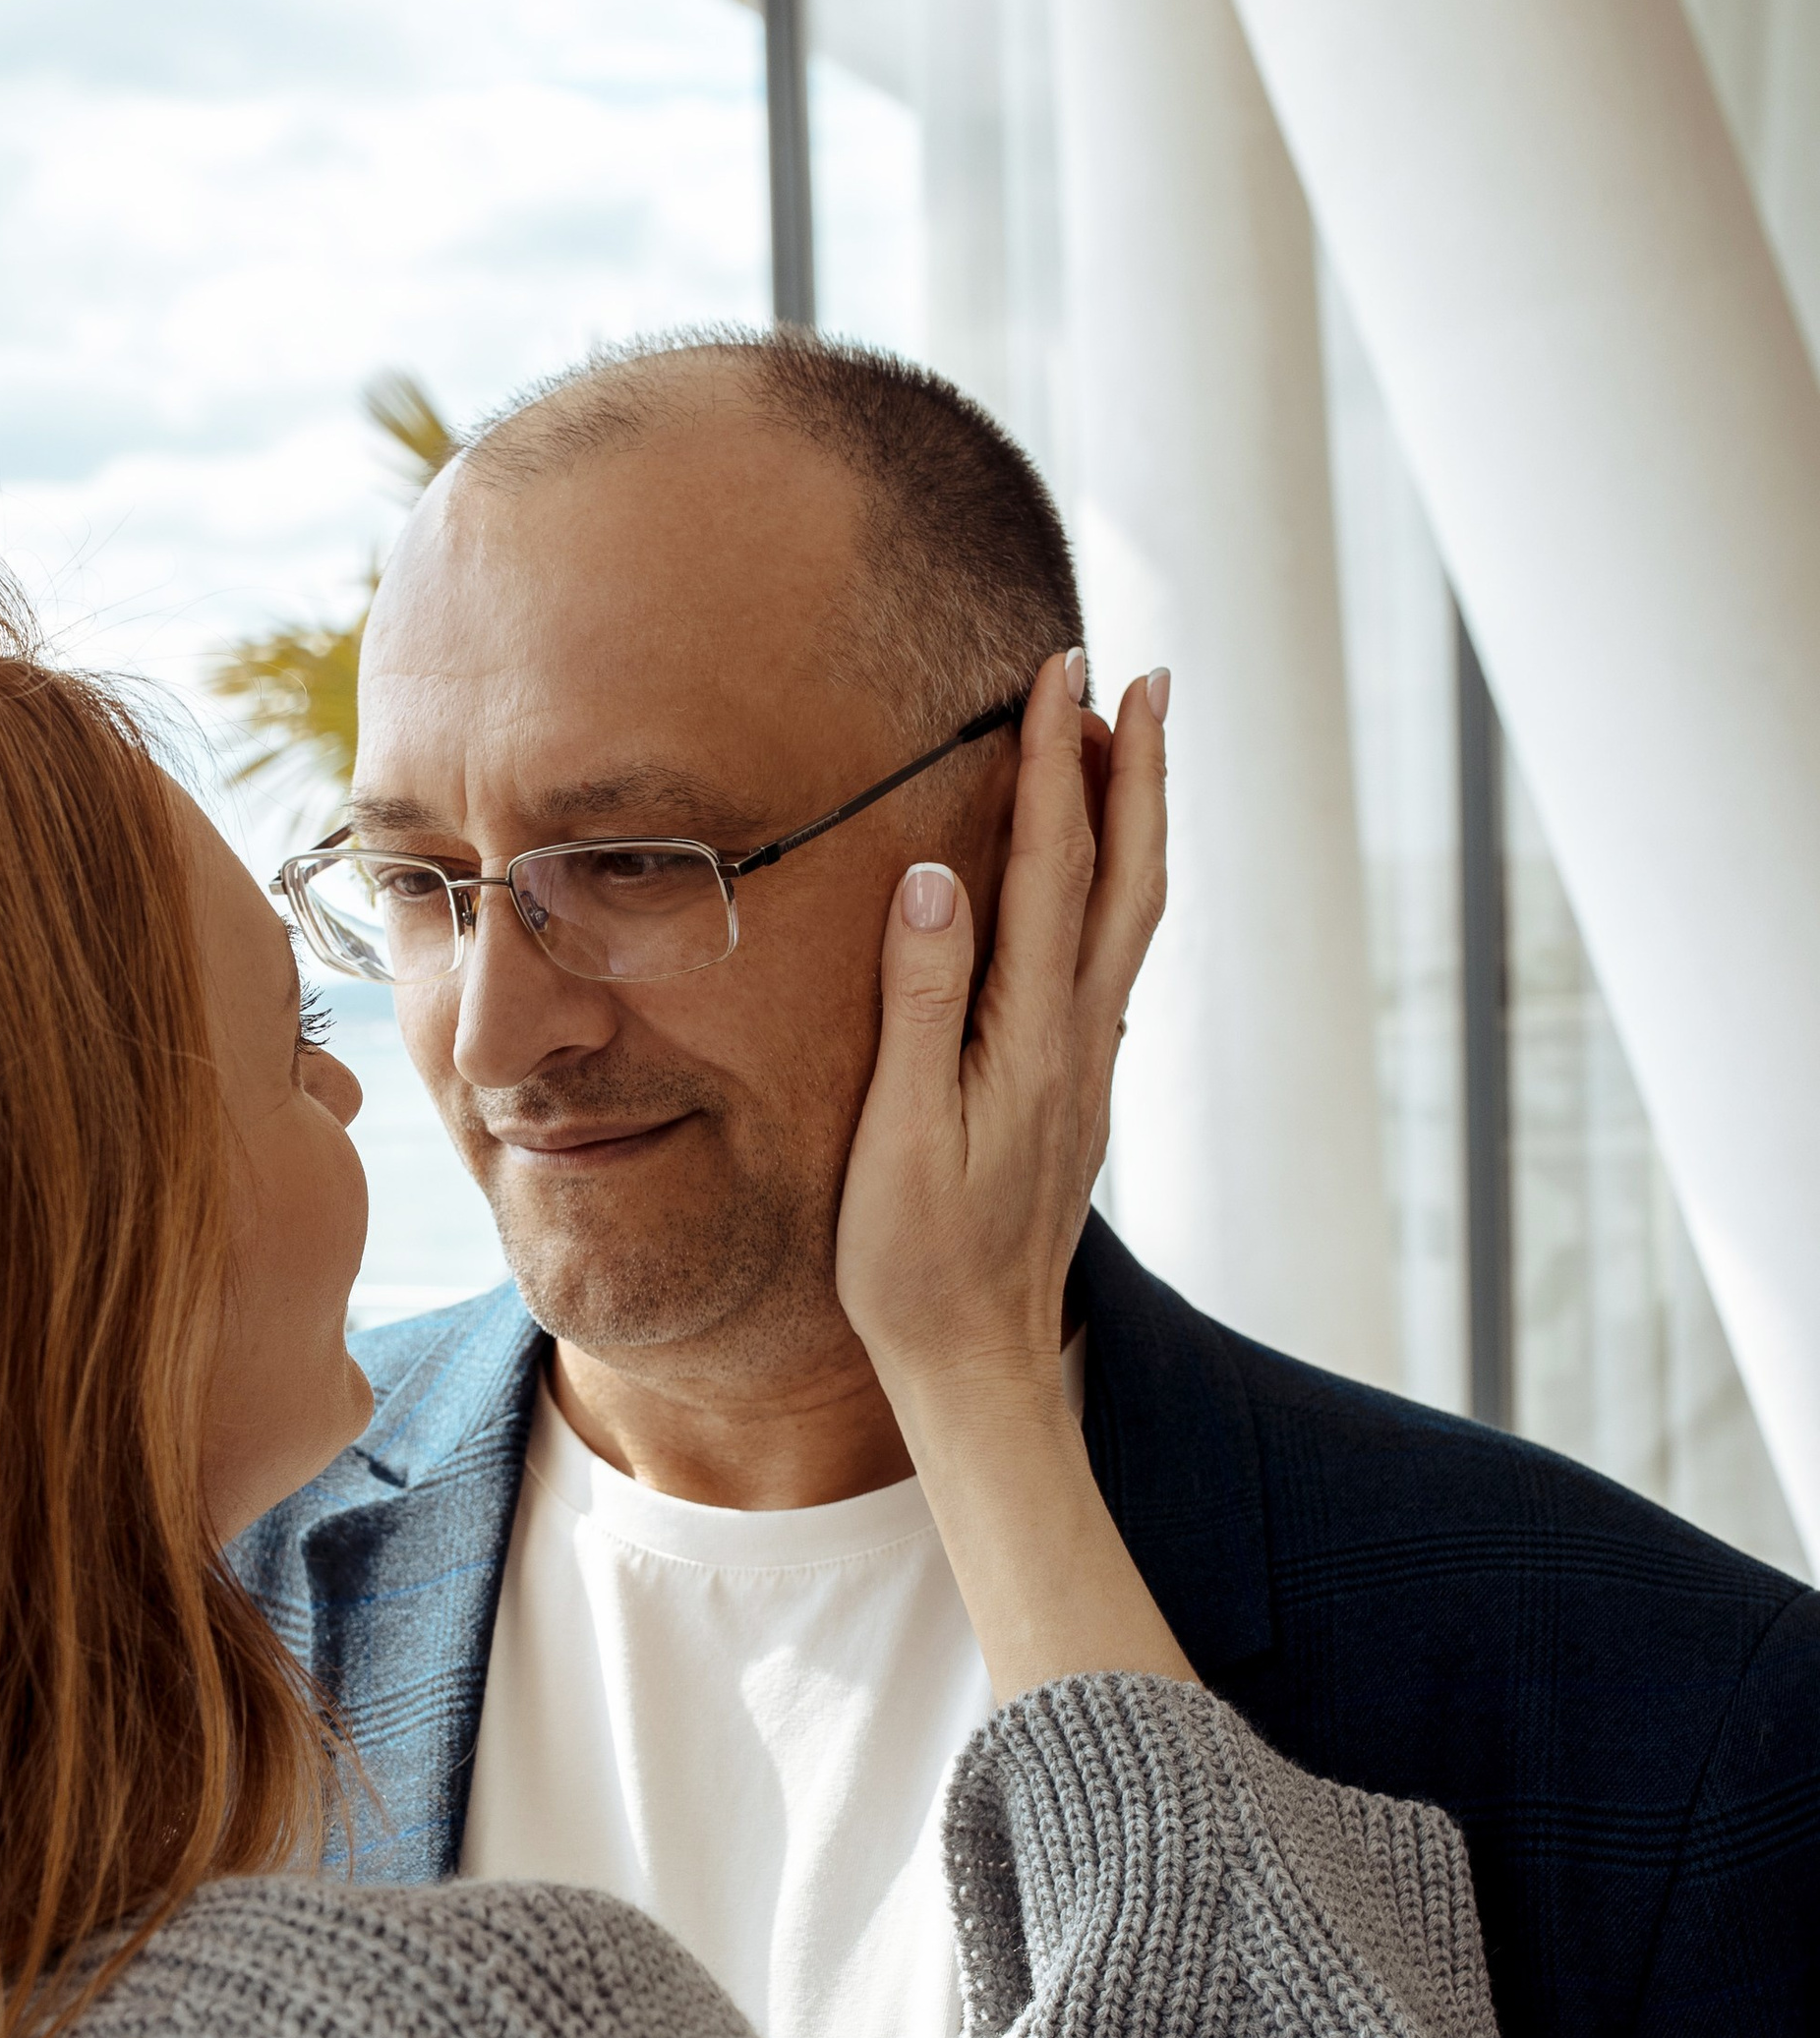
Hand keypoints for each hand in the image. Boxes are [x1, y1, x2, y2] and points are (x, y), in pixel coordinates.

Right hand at [835, 649, 1166, 1419]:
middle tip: (1141, 676)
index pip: (1055, 869)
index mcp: (1031, 1038)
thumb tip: (939, 875)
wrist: (977, 1365)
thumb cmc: (915, 1262)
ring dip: (1134, 823)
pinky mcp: (1074, 1094)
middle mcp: (1077, 1042)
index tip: (1060, 673)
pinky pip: (1111, 962)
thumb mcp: (897, 1135)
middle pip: (1128, 878)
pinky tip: (1097, 880)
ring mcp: (1085, 1068)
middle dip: (1136, 770)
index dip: (1059, 763)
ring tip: (1125, 745)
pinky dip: (1115, 890)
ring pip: (1131, 919)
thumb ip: (919, 1002)